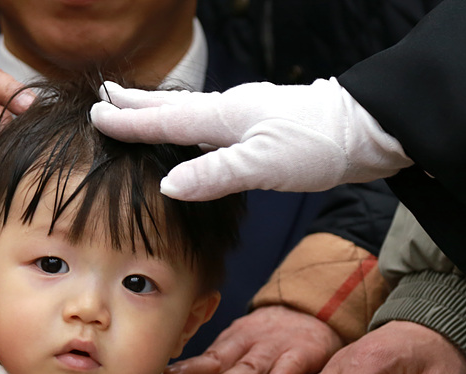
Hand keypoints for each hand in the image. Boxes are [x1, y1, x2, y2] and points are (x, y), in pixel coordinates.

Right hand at [90, 79, 410, 199]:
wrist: (367, 131)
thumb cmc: (318, 145)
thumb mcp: (264, 164)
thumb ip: (215, 174)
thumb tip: (168, 185)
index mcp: (225, 117)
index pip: (166, 121)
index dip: (131, 121)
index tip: (98, 115)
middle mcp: (231, 111)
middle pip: (174, 106)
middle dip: (139, 103)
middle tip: (107, 96)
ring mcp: (247, 117)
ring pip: (191, 112)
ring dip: (161, 110)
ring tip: (139, 107)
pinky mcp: (262, 128)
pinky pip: (210, 124)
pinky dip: (188, 123)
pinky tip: (194, 133)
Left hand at [165, 305, 342, 373]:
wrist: (311, 311)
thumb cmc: (269, 345)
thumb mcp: (243, 359)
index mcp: (231, 349)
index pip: (205, 362)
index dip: (186, 372)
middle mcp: (248, 346)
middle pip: (221, 361)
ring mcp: (275, 347)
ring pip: (252, 364)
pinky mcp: (304, 351)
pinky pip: (292, 363)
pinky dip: (282, 373)